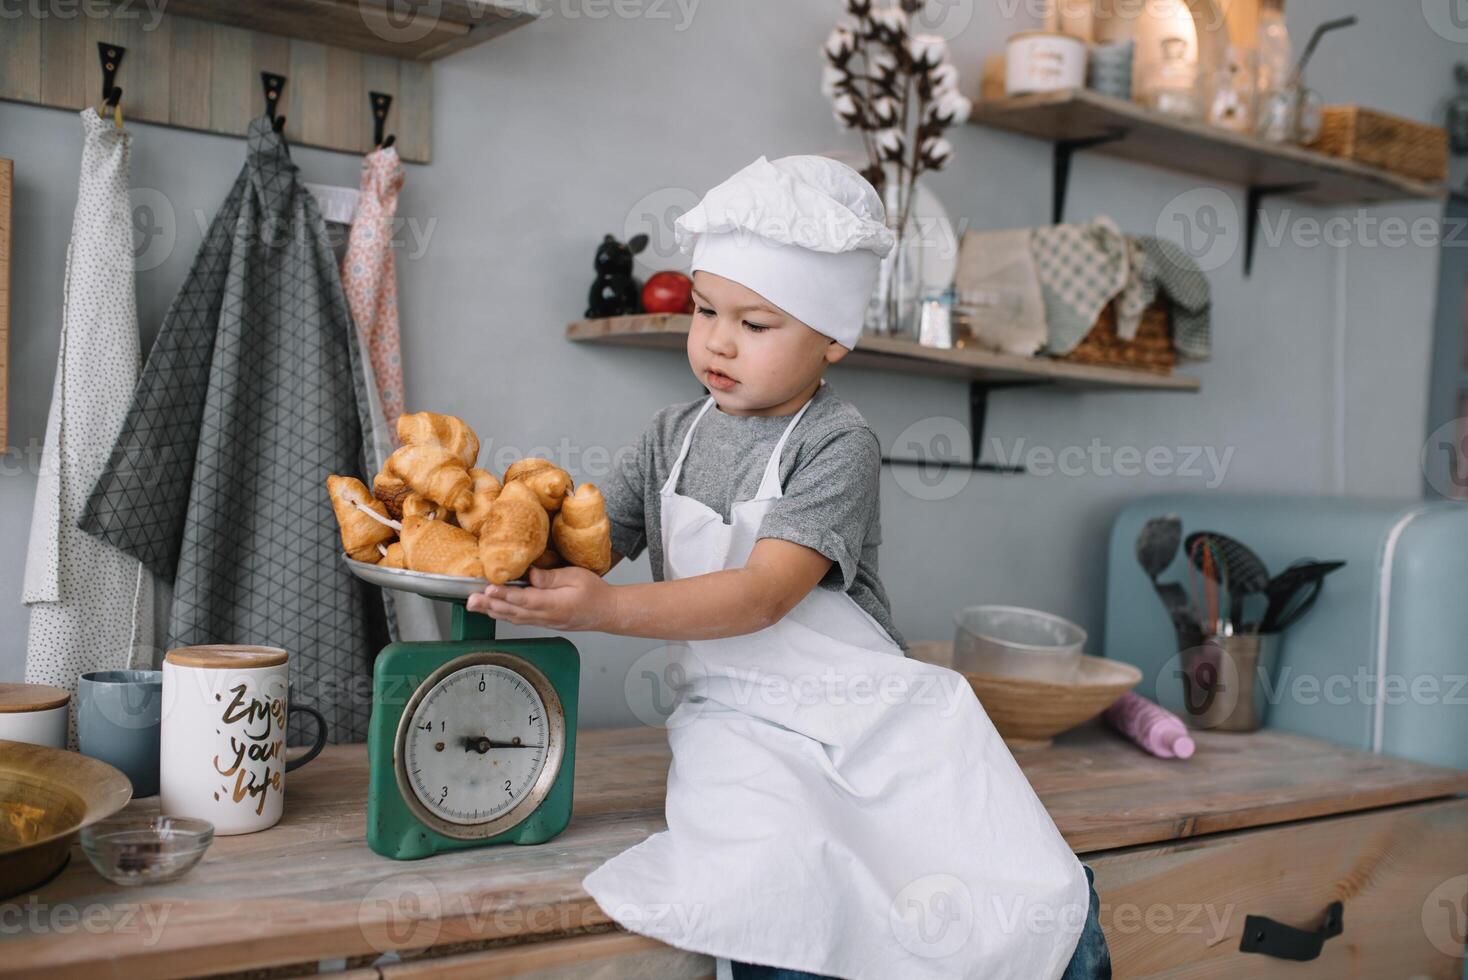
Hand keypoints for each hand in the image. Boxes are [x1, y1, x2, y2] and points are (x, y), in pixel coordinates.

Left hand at [465, 566, 617, 631]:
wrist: (607, 612)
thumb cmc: (595, 593)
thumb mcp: (576, 577)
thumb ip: (552, 577)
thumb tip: (530, 575)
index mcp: (554, 604)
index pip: (525, 599)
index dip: (505, 594)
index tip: (489, 588)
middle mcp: (546, 616)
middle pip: (513, 611)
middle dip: (490, 604)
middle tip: (470, 600)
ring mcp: (544, 622)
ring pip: (513, 617)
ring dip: (492, 611)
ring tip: (474, 605)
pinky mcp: (544, 622)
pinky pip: (519, 619)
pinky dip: (503, 615)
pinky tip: (493, 610)